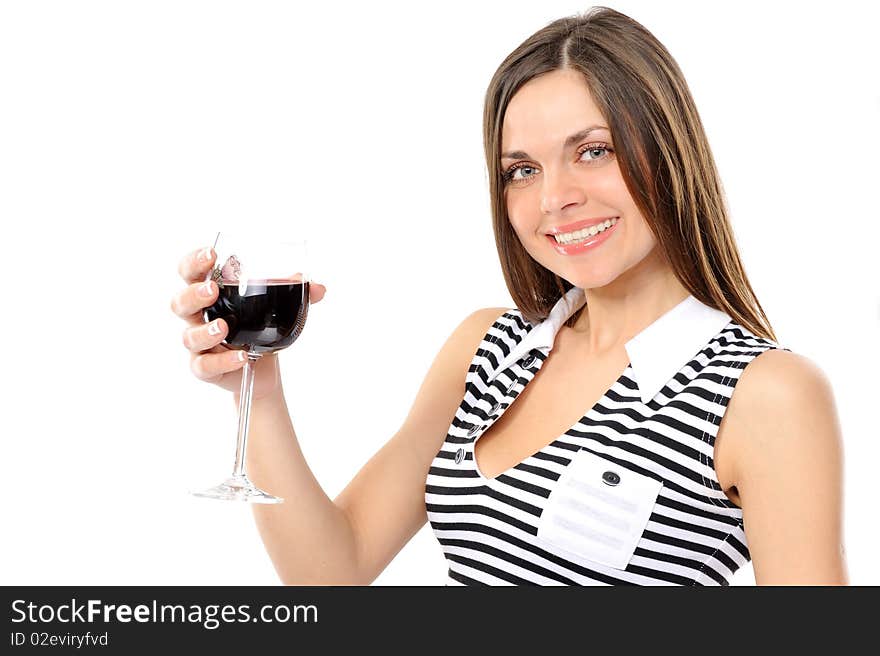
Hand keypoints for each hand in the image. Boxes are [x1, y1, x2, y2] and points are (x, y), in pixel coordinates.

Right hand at [171, 246, 325, 399]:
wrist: (263, 368)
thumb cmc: (260, 327)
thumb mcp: (276, 307)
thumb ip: (295, 294)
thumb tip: (318, 287)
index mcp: (210, 294)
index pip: (190, 272)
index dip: (194, 262)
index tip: (211, 254)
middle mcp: (198, 317)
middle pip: (179, 302)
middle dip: (194, 294)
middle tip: (212, 290)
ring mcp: (199, 344)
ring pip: (189, 337)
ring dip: (205, 331)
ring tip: (223, 327)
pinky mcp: (205, 369)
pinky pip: (205, 367)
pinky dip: (224, 362)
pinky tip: (242, 357)